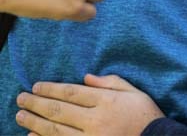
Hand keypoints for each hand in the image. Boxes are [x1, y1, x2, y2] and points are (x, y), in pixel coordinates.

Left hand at [16, 74, 163, 135]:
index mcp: (107, 101)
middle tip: (21, 97)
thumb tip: (86, 78)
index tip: (37, 85)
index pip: (72, 93)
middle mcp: (96, 120)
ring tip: (20, 115)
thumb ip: (110, 82)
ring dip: (35, 122)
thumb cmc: (145, 114)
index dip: (52, 89)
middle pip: (60, 110)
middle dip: (37, 103)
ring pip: (56, 130)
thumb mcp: (133, 91)